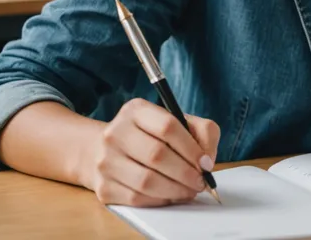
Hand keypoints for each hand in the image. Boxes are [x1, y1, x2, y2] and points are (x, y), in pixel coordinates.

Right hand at [84, 98, 220, 206]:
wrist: (103, 150)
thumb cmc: (149, 135)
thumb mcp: (176, 120)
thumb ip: (201, 132)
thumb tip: (207, 161)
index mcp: (136, 110)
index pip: (168, 126)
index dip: (191, 148)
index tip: (205, 163)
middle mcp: (116, 133)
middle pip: (157, 155)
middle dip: (186, 172)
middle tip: (201, 182)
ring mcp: (106, 161)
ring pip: (147, 181)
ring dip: (176, 190)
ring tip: (190, 190)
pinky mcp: (103, 187)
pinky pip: (137, 199)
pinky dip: (160, 200)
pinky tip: (171, 195)